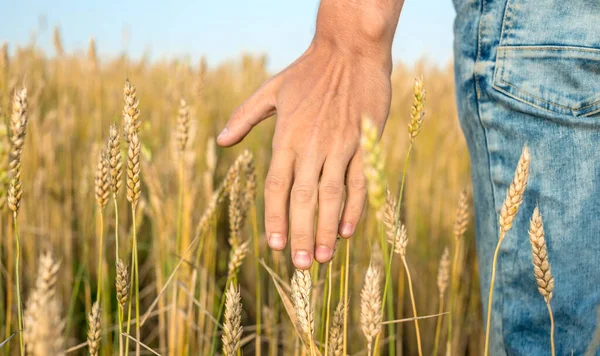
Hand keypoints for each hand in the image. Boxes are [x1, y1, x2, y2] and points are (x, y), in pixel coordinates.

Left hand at [217, 0, 401, 268]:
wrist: (351, 49)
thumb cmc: (309, 70)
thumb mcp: (272, 89)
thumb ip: (245, 117)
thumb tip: (221, 142)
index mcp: (286, 136)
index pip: (277, 186)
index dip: (276, 217)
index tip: (275, 245)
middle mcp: (311, 145)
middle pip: (303, 198)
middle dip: (300, 234)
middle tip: (299, 266)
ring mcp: (340, 144)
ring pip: (332, 195)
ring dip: (327, 229)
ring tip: (323, 259)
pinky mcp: (364, 142)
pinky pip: (360, 180)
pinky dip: (355, 208)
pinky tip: (348, 231)